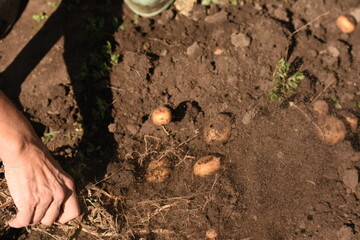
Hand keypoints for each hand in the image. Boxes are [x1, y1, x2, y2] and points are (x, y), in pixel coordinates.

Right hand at [0, 91, 79, 226]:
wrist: (24, 150)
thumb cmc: (37, 159)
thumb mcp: (57, 173)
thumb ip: (58, 188)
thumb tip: (52, 205)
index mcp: (69, 186)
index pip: (74, 212)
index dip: (62, 217)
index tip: (54, 216)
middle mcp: (60, 193)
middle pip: (51, 219)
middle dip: (42, 218)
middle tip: (34, 212)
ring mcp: (46, 198)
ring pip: (36, 220)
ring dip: (29, 219)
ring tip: (22, 214)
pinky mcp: (30, 201)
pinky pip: (24, 221)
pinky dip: (18, 222)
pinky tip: (14, 221)